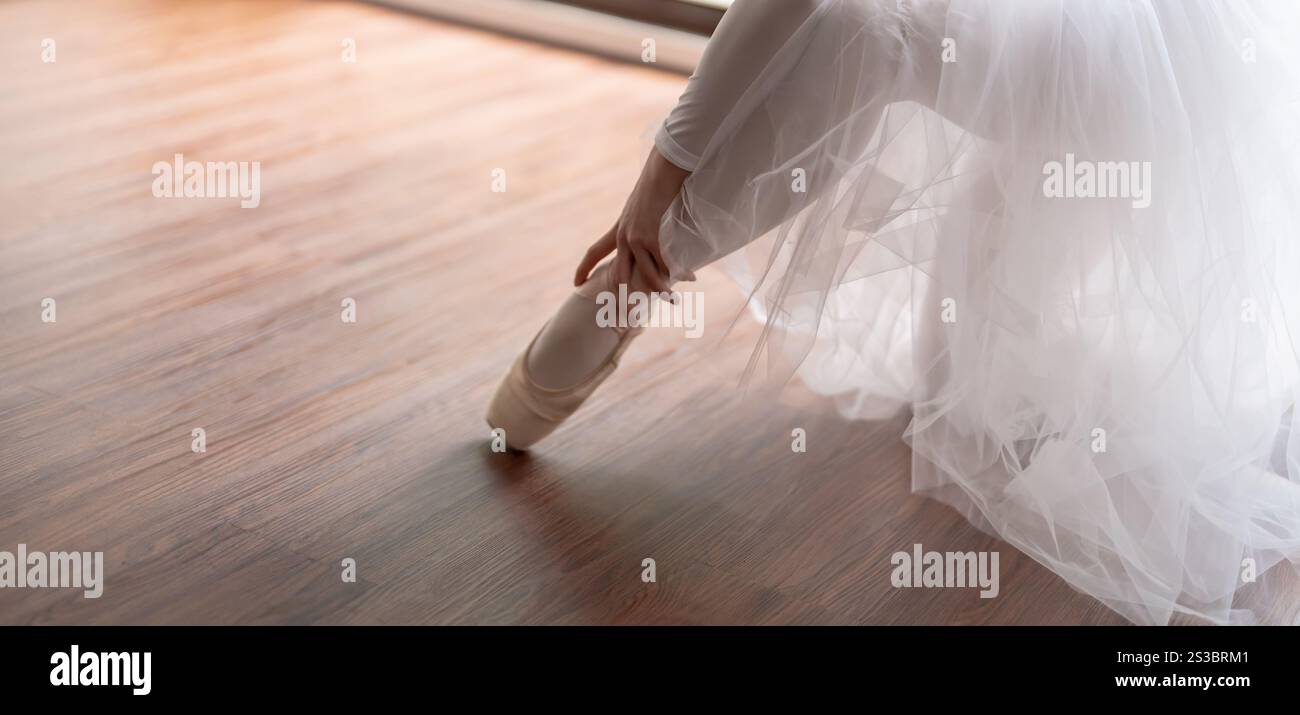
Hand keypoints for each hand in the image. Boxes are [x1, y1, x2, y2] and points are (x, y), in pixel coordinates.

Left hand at [574, 147, 690, 297]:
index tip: (575, 284)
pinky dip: (680, 271)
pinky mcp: (654, 238)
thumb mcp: (641, 207)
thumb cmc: (656, 185)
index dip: (584, 269)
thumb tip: (648, 227)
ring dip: (660, 289)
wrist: (662, 171)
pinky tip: (690, 276)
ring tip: (670, 299)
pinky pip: (667, 262)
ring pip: (647, 274)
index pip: (594, 252)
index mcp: (618, 229)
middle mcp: (624, 237)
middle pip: (618, 274)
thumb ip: (641, 222)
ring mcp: (638, 239)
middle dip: (620, 297)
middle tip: (621, 317)